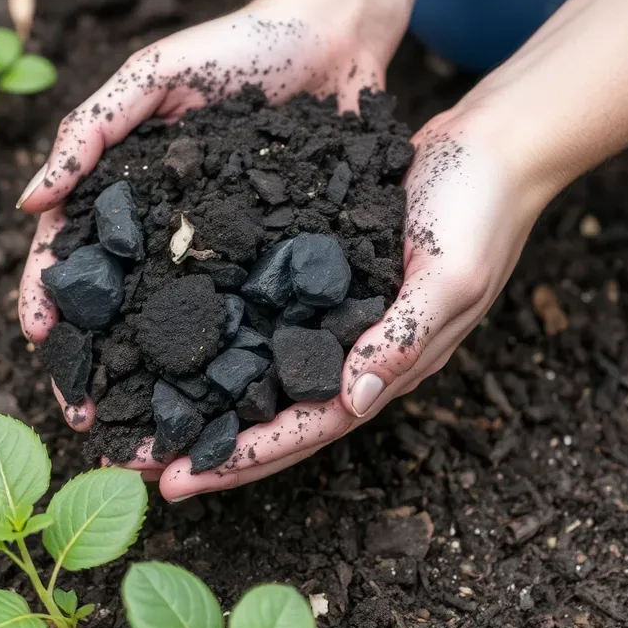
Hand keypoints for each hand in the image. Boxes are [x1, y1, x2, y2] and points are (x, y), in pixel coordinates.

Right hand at [19, 0, 396, 427]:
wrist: (336, 37)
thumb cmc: (237, 48)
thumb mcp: (153, 77)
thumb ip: (90, 130)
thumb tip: (27, 205)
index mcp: (126, 195)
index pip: (71, 258)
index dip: (47, 301)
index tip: (38, 343)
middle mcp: (168, 236)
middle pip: (117, 314)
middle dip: (94, 369)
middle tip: (86, 420)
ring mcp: (222, 255)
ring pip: (178, 333)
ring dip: (156, 388)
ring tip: (146, 434)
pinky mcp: (276, 265)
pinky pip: (247, 322)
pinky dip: (228, 368)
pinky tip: (221, 407)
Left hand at [157, 107, 552, 499]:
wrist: (493, 148)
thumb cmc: (482, 211)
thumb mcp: (451, 277)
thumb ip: (405, 338)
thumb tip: (355, 400)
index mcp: (387, 365)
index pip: (305, 429)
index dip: (242, 457)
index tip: (178, 479)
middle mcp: (355, 355)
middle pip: (272, 418)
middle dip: (207, 448)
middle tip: (134, 464)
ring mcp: (338, 321)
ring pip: (261, 378)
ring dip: (205, 403)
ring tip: (141, 417)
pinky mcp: (322, 282)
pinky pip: (263, 324)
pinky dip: (221, 342)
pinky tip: (175, 342)